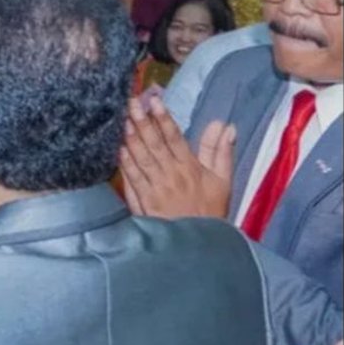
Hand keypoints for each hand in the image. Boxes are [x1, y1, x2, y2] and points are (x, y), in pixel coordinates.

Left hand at [118, 96, 234, 218]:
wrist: (196, 244)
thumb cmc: (210, 211)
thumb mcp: (223, 181)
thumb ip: (220, 151)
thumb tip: (225, 125)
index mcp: (190, 167)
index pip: (175, 137)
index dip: (163, 118)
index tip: (154, 100)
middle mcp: (171, 175)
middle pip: (154, 143)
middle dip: (142, 121)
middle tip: (131, 102)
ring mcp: (154, 188)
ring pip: (140, 158)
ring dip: (131, 138)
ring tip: (122, 119)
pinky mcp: (142, 201)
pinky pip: (132, 178)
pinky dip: (125, 163)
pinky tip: (118, 148)